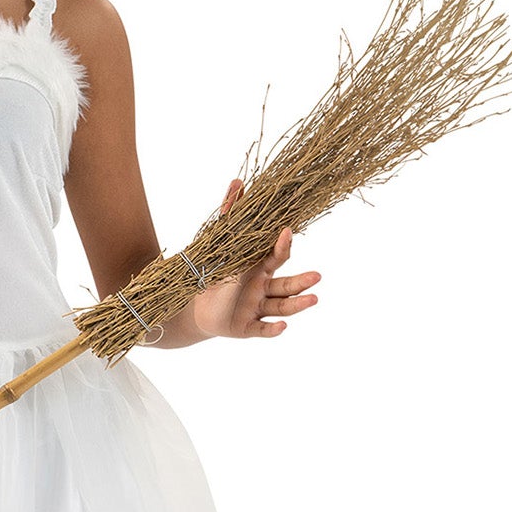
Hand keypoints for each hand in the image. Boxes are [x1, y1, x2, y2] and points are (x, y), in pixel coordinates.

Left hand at [189, 177, 319, 339]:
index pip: (276, 256)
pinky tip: (283, 327)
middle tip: (317, 276)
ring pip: (281, 307)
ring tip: (314, 299)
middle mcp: (263, 288)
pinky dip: (273, 330)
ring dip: (297, 303)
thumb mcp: (221, 243)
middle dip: (302, 281)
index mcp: (259, 267)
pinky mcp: (247, 327)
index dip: (281, 245)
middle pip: (286, 284)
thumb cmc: (213, 271)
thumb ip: (230, 214)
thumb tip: (238, 182)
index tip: (287, 232)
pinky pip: (262, 330)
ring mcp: (257, 309)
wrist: (194, 305)